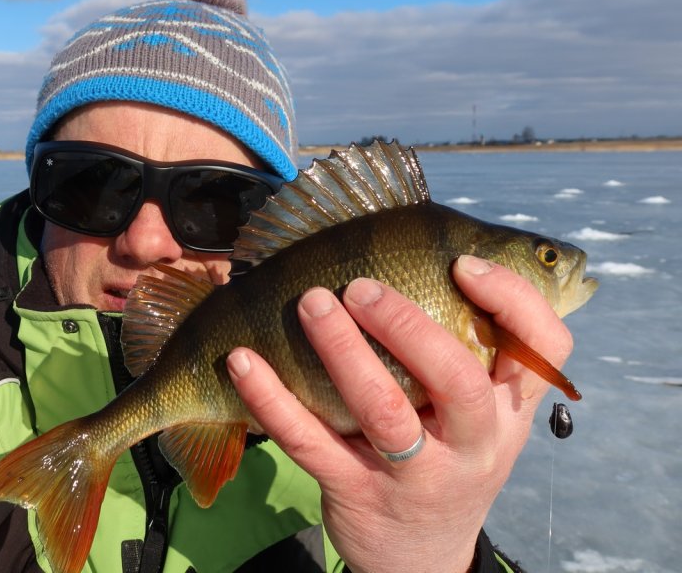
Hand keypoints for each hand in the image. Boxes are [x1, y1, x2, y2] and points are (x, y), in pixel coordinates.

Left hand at [226, 254, 574, 572]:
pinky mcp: (357, 493)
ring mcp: (415, 476)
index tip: (464, 262)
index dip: (511, 299)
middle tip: (361, 283)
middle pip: (456, 379)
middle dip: (408, 323)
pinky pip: (309, 443)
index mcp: (508, 409)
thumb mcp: (483, 414)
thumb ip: (475, 348)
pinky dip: (272, 398)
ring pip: (383, 409)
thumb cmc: (449, 457)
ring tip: (310, 301)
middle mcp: (474, 443)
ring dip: (342, 350)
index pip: (543, 348)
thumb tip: (440, 244)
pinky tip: (242, 359)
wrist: (421, 560)